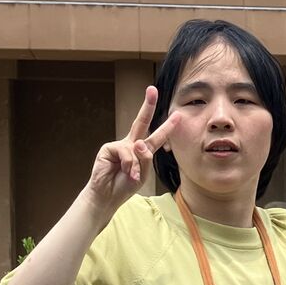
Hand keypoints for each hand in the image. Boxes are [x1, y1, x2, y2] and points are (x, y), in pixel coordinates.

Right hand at [82, 87, 179, 215]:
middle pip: (142, 121)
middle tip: (152, 89)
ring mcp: (120, 145)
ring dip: (136, 165)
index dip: (168, 126)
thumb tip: (139, 142)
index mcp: (143, 150)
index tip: (177, 114)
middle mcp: (132, 144)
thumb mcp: (143, 174)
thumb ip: (145, 159)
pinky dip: (128, 165)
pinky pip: (126, 153)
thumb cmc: (125, 185)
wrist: (108, 195)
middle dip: (147, 105)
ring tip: (131, 176)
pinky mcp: (109, 148)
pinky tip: (125, 172)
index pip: (157, 136)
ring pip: (137, 148)